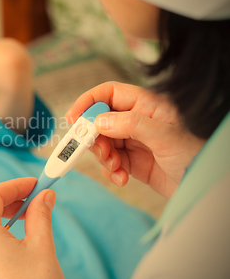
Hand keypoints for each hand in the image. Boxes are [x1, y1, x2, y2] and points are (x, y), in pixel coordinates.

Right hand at [65, 82, 205, 197]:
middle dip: (94, 138)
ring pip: (102, 144)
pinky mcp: (132, 162)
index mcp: (145, 105)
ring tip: (117, 167)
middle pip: (99, 121)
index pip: (108, 93)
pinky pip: (110, 163)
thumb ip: (130, 124)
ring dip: (103, 158)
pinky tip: (123, 178)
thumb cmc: (196, 153)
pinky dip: (111, 171)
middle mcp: (136, 121)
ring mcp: (133, 142)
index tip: (73, 118)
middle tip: (99, 152)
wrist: (206, 185)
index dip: (87, 102)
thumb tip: (98, 122)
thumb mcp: (165, 135)